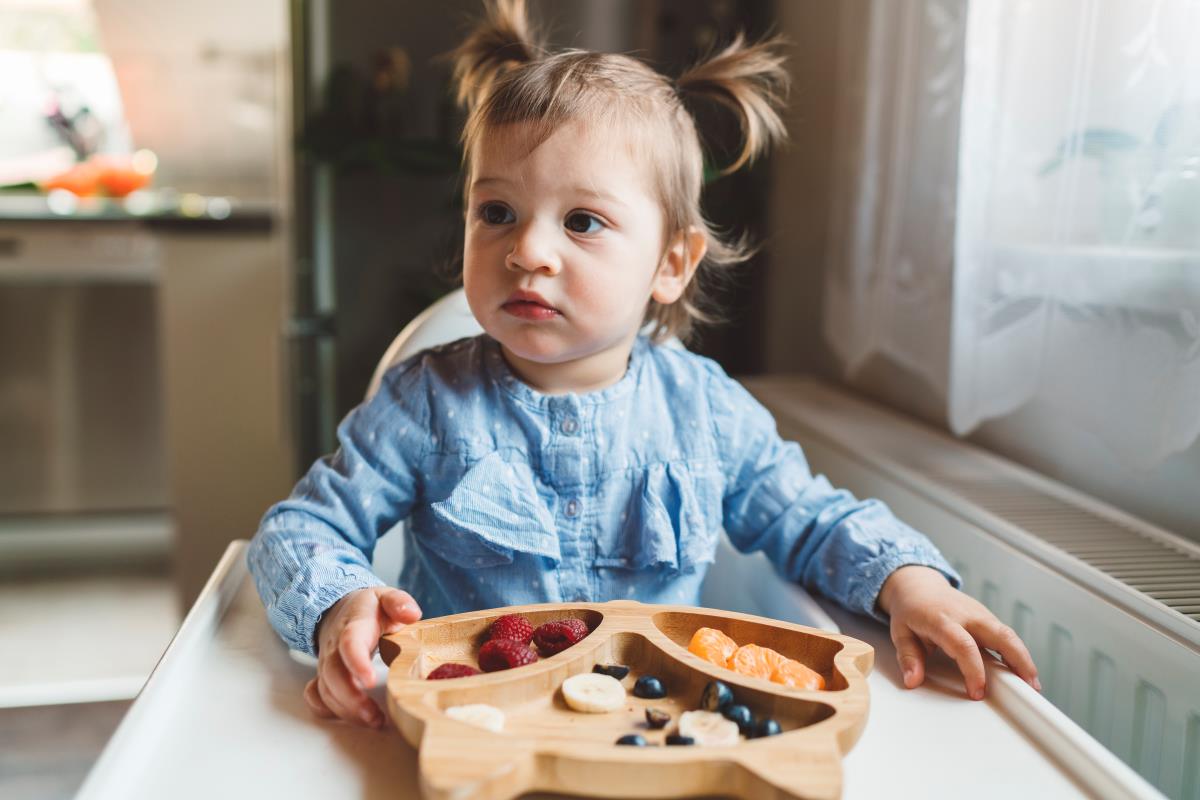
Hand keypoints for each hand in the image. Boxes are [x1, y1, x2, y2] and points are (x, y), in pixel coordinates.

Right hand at [304, 586, 421, 727]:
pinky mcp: (323, 675)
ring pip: (326, 690)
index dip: (356, 663)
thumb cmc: (369, 608)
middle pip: (333, 674)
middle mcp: (335, 647)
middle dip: (351, 700)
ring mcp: (326, 662)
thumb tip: (411, 614)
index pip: (350, 643)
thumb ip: (399, 602)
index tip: (370, 681)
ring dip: (346, 710)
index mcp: (354, 626)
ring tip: (374, 722)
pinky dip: (326, 710)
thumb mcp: (386, 596)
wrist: (339, 608)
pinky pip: (316, 695)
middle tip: (375, 717)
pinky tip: (349, 718)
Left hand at [877, 565, 1039, 699]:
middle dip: (1017, 660)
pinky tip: (1024, 672)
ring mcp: (980, 614)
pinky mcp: (988, 618)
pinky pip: (1006, 635)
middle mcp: (967, 615)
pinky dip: (1018, 653)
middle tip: (1028, 687)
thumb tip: (913, 681)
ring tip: (1033, 685)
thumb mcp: (900, 633)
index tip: (977, 692)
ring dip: (1024, 659)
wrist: (918, 586)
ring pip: (1009, 635)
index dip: (973, 670)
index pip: (964, 645)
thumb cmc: (910, 611)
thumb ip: (908, 657)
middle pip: (1000, 634)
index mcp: (942, 619)